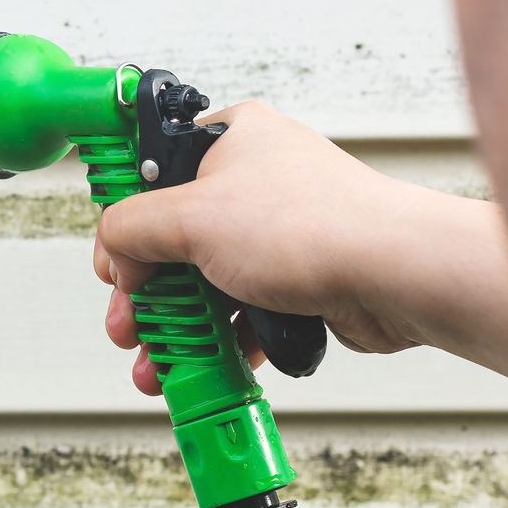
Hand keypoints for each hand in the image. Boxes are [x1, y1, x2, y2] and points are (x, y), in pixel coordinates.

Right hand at [92, 102, 482, 395]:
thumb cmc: (318, 225)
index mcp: (230, 140)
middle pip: (173, 240)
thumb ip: (132, 229)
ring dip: (178, 329)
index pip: (153, 172)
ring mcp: (279, 233)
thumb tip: (116, 253)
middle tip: (128, 325)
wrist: (397, 277)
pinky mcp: (301, 280)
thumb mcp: (191, 218)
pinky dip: (220, 342)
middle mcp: (254, 181)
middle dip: (146, 294)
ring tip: (157, 364)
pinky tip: (201, 367)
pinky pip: (244, 311)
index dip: (123, 220)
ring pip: (207, 283)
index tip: (109, 259)